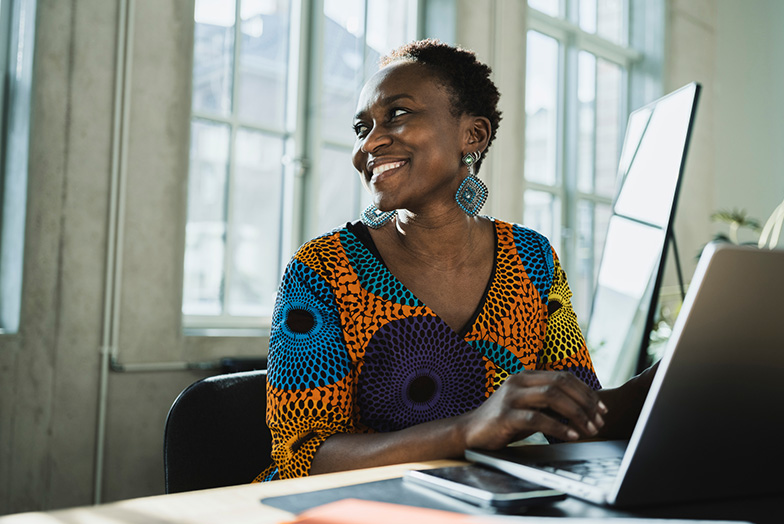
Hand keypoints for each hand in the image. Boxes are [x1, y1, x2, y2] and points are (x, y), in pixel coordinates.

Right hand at [459, 370, 607, 449]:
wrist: (471, 432)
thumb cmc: (504, 422)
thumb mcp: (530, 408)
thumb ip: (551, 404)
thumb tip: (584, 409)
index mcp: (526, 376)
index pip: (564, 377)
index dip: (586, 392)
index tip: (601, 409)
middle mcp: (518, 382)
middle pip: (561, 384)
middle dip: (585, 403)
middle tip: (599, 421)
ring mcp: (510, 397)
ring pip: (552, 397)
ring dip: (576, 414)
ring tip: (590, 429)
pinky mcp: (505, 415)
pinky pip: (538, 418)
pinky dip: (559, 428)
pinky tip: (571, 436)